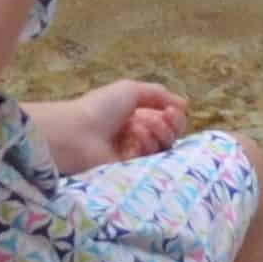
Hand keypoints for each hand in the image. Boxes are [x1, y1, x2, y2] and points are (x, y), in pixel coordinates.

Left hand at [37, 80, 187, 175]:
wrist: (78, 133)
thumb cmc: (101, 108)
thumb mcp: (131, 90)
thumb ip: (159, 94)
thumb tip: (184, 104)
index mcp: (135, 116)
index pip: (167, 120)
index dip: (174, 116)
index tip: (172, 110)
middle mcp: (136, 135)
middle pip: (169, 135)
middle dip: (169, 125)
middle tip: (163, 118)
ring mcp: (134, 155)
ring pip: (163, 147)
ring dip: (157, 133)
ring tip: (139, 128)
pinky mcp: (131, 172)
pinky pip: (151, 160)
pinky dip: (145, 145)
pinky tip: (133, 140)